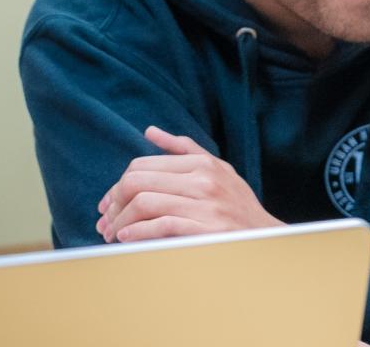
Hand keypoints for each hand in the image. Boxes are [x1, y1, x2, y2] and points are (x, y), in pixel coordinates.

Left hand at [96, 126, 284, 242]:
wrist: (264, 238)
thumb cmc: (237, 205)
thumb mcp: (218, 169)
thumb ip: (184, 149)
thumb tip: (150, 131)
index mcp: (202, 163)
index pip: (142, 165)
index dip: (117, 185)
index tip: (108, 204)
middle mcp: (204, 180)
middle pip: (138, 182)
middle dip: (114, 203)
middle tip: (105, 221)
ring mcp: (206, 205)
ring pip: (145, 203)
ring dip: (120, 221)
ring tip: (113, 233)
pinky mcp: (206, 229)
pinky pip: (161, 225)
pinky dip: (137, 232)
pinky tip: (128, 238)